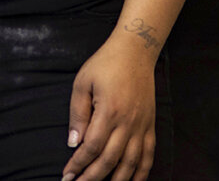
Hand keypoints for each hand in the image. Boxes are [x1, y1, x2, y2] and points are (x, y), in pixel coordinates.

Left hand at [63, 36, 156, 180]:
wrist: (135, 51)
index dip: (78, 165)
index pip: (92, 147)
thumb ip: (77, 114)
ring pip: (131, 163)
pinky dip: (141, 172)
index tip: (67, 175)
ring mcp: (142, 125)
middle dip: (92, 177)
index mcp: (109, 111)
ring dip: (117, 180)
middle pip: (110, 160)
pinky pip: (148, 155)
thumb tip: (73, 143)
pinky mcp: (150, 125)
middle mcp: (128, 122)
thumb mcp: (82, 83)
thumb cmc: (105, 64)